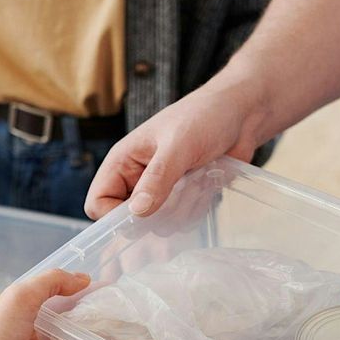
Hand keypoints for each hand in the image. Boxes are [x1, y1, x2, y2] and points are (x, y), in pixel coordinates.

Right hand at [85, 80, 264, 219]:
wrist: (241, 114)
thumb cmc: (205, 117)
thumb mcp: (178, 146)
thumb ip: (157, 178)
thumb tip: (137, 213)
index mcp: (123, 162)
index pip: (98, 203)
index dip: (112, 216)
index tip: (141, 217)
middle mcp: (137, 179)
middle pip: (129, 221)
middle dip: (154, 219)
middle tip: (176, 202)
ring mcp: (161, 191)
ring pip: (158, 225)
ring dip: (181, 211)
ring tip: (197, 183)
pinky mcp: (183, 198)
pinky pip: (181, 222)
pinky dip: (195, 211)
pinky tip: (206, 187)